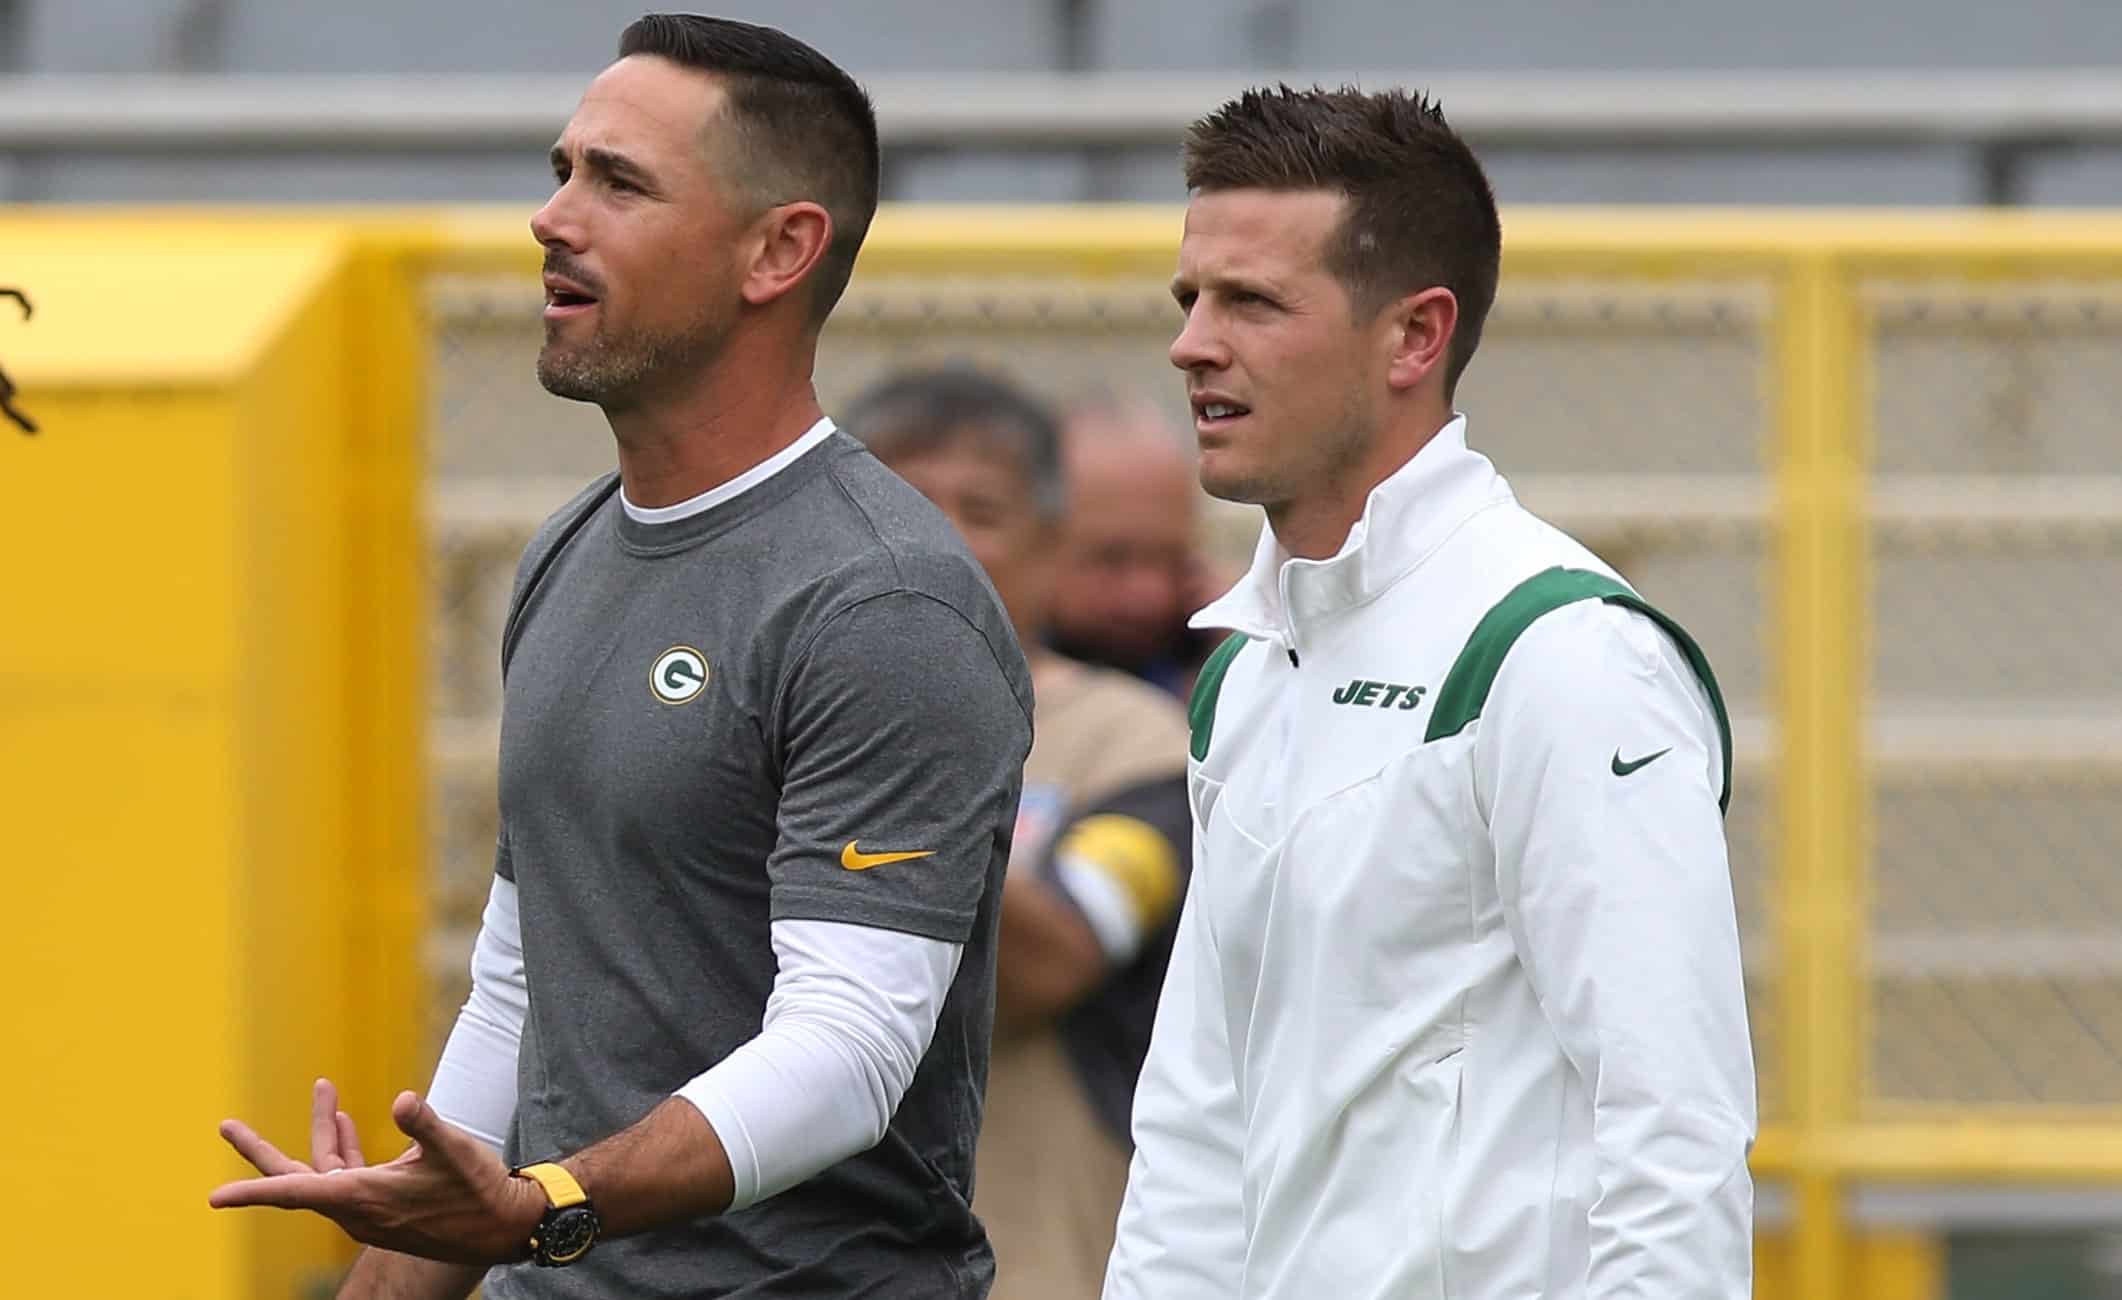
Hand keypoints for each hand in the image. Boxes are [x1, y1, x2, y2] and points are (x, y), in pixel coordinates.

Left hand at [210, 1084, 543, 1266]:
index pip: (295, 1191)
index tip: (215, 1198)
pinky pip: (348, 1177)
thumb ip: (425, 1124)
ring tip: (326, 1090)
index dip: (253, 1190)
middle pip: (295, 1180)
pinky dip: (342, 1148)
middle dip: (261, 1150)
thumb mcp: (454, 1152)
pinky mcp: (385, 1207)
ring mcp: (369, 1211)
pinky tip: (348, 1119)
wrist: (504, 1226)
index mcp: (363, 1198)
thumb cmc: (480, 1191)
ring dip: (323, 1132)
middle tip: (226, 1125)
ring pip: (326, 1172)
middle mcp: (357, 1210)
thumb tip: (403, 1100)